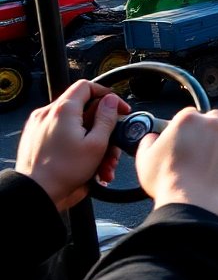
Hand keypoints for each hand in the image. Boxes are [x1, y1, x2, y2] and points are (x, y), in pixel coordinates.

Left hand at [16, 81, 127, 211]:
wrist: (36, 193)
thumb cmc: (63, 171)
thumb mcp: (97, 144)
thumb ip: (107, 118)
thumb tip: (111, 101)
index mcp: (63, 110)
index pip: (87, 86)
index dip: (107, 94)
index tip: (118, 108)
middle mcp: (49, 115)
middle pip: (84, 110)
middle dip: (104, 127)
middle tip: (114, 142)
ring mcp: (41, 128)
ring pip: (76, 126)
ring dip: (94, 142)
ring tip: (104, 163)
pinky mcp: (39, 140)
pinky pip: (64, 137)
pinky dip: (79, 147)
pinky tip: (91, 166)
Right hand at [136, 109, 217, 224]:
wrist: (195, 205)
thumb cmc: (169, 184)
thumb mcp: (146, 160)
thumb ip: (149, 142)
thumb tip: (153, 137)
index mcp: (188, 120)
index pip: (193, 115)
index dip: (192, 129)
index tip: (192, 140)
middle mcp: (214, 123)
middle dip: (214, 132)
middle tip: (208, 151)